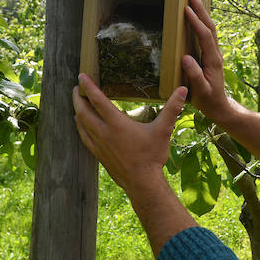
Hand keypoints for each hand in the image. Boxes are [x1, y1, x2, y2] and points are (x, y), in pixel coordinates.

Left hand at [72, 73, 186, 195]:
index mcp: (117, 124)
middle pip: (83, 111)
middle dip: (77, 97)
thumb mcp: (163, 130)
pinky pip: (84, 137)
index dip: (88, 86)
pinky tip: (81, 125)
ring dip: (77, 111)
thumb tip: (183, 90)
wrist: (142, 183)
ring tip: (77, 103)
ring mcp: (99, 144)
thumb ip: (172, 109)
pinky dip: (79, 127)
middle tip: (76, 87)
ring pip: (81, 124)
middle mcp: (104, 132)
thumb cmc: (152, 156)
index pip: (98, 100)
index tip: (81, 76)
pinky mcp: (98, 154)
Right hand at [183, 0, 235, 124]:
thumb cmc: (208, 100)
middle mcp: (215, 53)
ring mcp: (214, 53)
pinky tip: (197, 17)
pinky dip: (202, 22)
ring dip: (202, 13)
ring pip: (210, 29)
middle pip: (210, 27)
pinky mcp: (211, 55)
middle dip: (201, 10)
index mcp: (213, 60)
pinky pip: (207, 35)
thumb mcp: (201, 91)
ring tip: (193, 0)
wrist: (219, 106)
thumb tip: (185, 57)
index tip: (186, 9)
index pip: (205, 36)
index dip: (196, 22)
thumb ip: (194, 75)